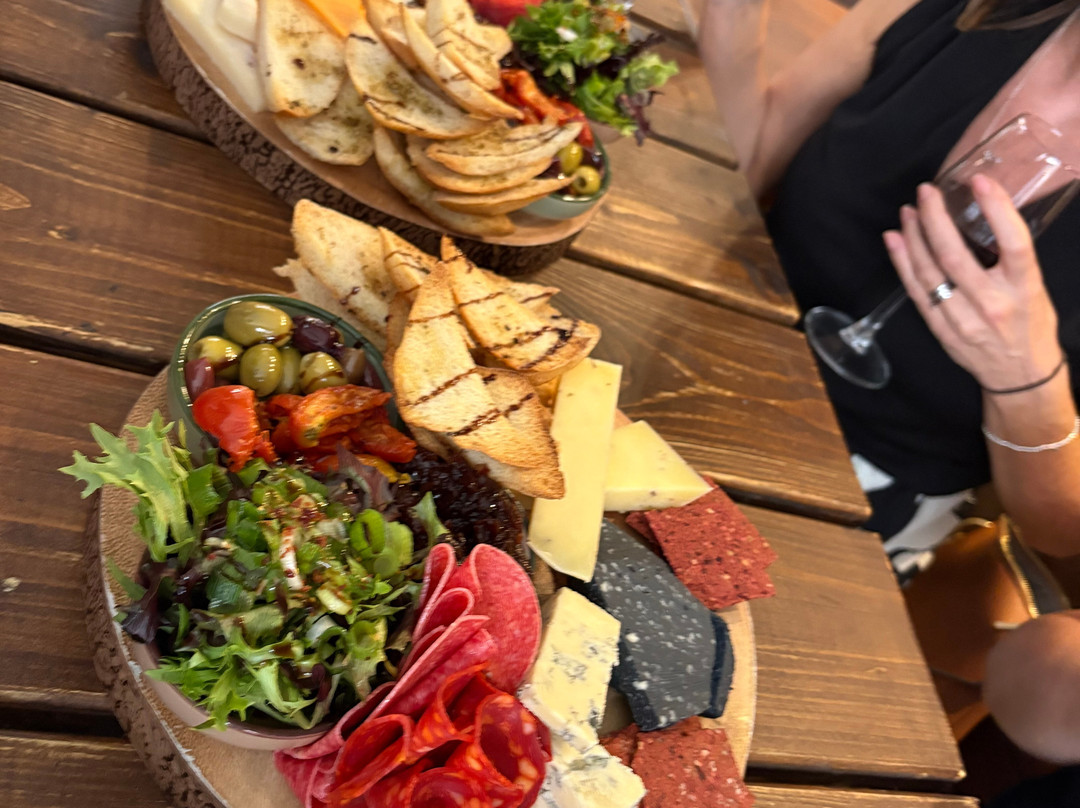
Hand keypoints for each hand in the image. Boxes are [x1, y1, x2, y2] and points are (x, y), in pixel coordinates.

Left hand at [883, 174, 1063, 390]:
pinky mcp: (942, 329)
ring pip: (930, 273)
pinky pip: (917, 292)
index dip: (996, 209)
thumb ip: (1010, 258)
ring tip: (908, 211)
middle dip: (936, 219)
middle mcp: (992, 304)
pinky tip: (895, 241)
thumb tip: (982, 216)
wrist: (1021, 376)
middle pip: (956, 256)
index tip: (979, 181)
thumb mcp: (1034, 287)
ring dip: (914, 238)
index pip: (1013, 243)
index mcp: (1024, 288)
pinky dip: (903, 263)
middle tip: (926, 192)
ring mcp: (963, 319)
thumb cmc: (1031, 324)